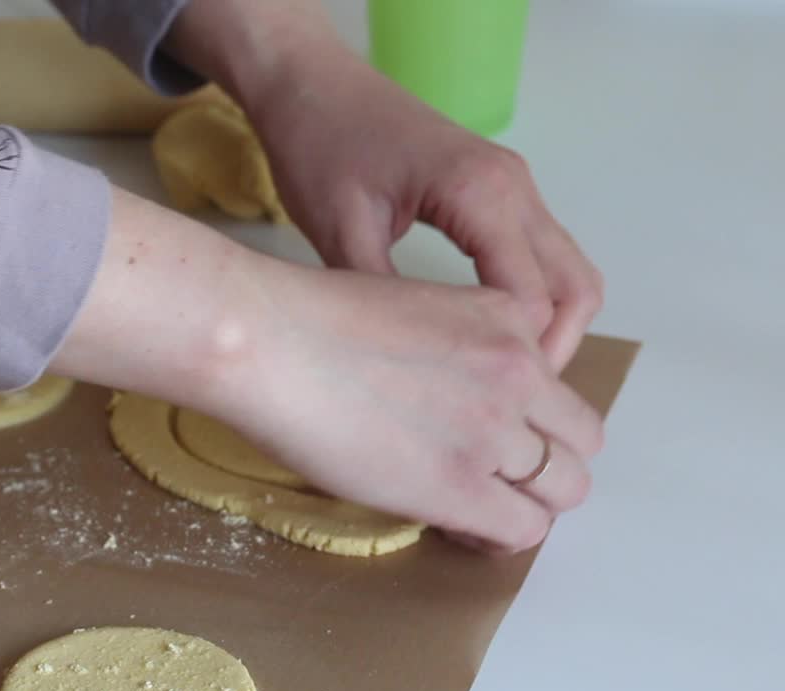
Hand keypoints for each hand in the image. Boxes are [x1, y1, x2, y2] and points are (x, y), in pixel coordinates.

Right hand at [52, 188, 604, 552]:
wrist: (269, 339)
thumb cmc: (307, 319)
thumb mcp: (410, 304)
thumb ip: (456, 345)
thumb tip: (449, 398)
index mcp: (506, 317)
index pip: (558, 383)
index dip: (528, 419)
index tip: (486, 434)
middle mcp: (518, 369)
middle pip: (580, 439)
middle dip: (542, 464)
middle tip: (489, 476)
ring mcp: (494, 427)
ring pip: (564, 489)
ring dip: (523, 502)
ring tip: (470, 506)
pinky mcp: (461, 484)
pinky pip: (522, 530)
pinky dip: (497, 536)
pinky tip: (452, 523)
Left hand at [243, 44, 602, 371]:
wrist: (310, 85)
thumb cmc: (319, 146)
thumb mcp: (339, 233)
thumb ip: (386, 302)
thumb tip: (415, 376)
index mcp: (480, 194)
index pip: (531, 300)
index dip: (516, 363)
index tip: (483, 409)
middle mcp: (514, 187)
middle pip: (575, 289)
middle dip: (551, 353)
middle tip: (503, 406)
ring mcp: (513, 185)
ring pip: (568, 271)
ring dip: (549, 327)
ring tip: (499, 380)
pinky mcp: (497, 190)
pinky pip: (540, 255)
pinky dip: (535, 299)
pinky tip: (490, 336)